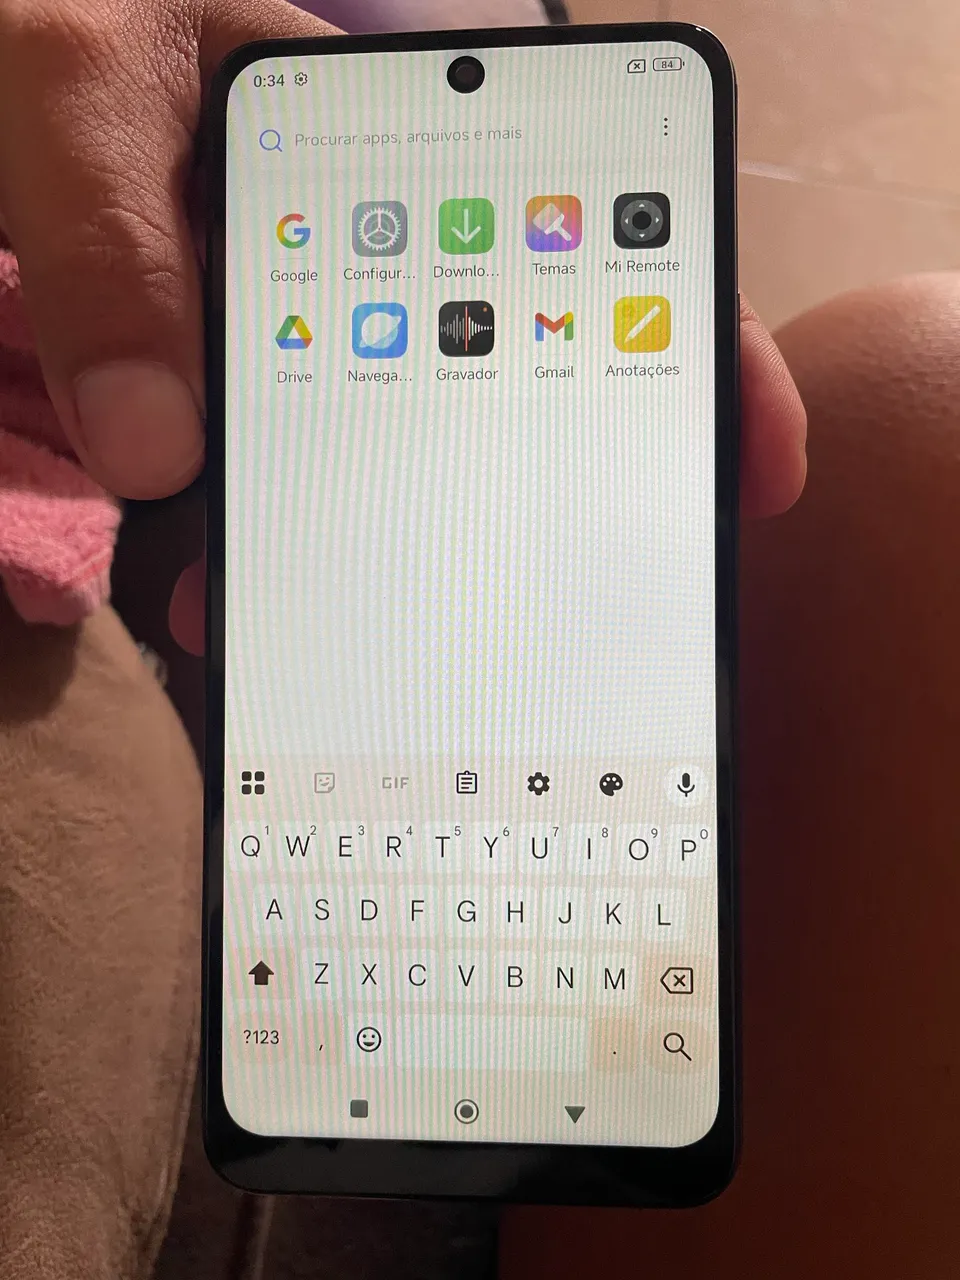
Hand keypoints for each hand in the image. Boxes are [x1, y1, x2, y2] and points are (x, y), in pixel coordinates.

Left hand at [0, 1, 805, 649]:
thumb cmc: (51, 25)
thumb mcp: (82, 81)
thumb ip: (112, 238)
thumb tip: (162, 450)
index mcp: (395, 162)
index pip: (587, 250)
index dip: (687, 348)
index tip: (749, 456)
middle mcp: (368, 270)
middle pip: (507, 394)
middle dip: (538, 506)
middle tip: (556, 617)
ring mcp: (293, 347)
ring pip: (377, 471)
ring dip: (375, 564)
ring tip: (356, 646)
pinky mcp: (205, 402)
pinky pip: (256, 497)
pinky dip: (254, 564)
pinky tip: (228, 609)